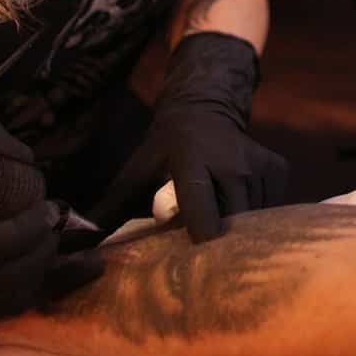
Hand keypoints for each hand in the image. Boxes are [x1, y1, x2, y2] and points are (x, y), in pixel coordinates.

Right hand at [0, 113, 104, 337]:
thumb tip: (24, 159)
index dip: (24, 229)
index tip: (45, 205)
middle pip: (2, 279)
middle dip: (40, 250)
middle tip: (56, 220)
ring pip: (2, 304)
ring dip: (38, 274)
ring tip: (51, 242)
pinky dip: (21, 295)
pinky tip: (38, 273)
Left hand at [91, 32, 288, 241]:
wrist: (204, 107)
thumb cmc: (163, 147)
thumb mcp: (136, 171)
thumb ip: (109, 209)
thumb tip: (76, 242)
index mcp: (192, 160)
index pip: (201, 203)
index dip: (200, 230)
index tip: (199, 248)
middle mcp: (231, 161)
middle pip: (231, 220)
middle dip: (220, 238)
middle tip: (204, 247)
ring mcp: (259, 164)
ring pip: (255, 218)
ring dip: (239, 228)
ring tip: (220, 223)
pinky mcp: (278, 168)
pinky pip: (273, 210)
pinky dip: (258, 217)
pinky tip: (239, 208)